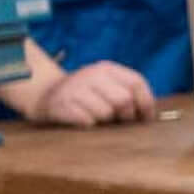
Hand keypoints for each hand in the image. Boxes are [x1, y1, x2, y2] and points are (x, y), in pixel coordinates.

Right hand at [28, 61, 157, 128]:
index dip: (146, 103)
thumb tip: (149, 116)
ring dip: (105, 122)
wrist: (44, 94)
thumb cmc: (84, 94)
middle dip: (126, 116)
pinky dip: (89, 125)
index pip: (136, 82)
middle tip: (119, 121)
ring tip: (97, 118)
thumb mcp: (105, 85)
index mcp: (107, 69)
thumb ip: (126, 93)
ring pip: (105, 113)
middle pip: (123, 100)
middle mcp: (91, 75)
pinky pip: (87, 121)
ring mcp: (75, 88)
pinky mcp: (61, 105)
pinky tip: (83, 120)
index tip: (147, 119)